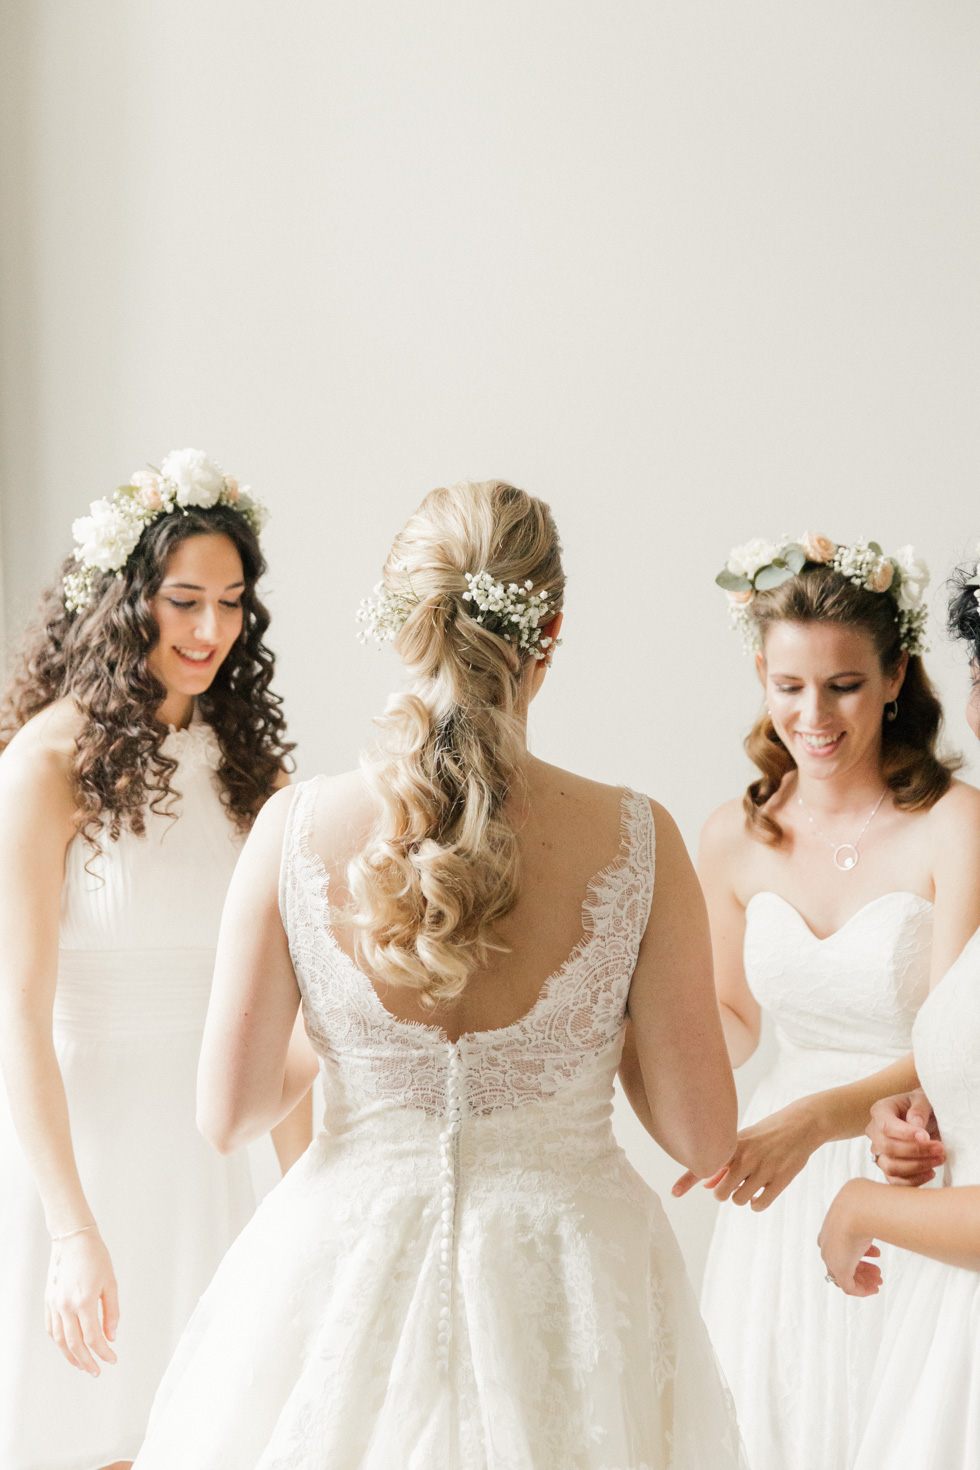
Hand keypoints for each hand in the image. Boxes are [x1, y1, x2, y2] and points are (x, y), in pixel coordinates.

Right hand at [45, 1230, 118, 1375]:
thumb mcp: (110, 1283)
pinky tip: (68, 1347)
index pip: (93, 1338)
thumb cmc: (95, 1257)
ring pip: (60, 1340)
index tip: (112, 1359)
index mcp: (84, 1301)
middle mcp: (66, 1306)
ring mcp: (54, 1304)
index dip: (103, 1352)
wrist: (73, 1239)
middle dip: (87, 1361)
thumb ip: (111, 1312)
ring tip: (82, 1365)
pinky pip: (52, 1328)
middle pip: (75, 1345)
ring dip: (71, 1356)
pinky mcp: (49, 1301)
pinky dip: (59, 1342)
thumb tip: (111, 1336)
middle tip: (97, 1371)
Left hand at [672, 1098, 824, 1210]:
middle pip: (721, 1193)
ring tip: (751, 1184)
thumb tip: (705, 1184)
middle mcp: (746, 1157)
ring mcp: (763, 1169)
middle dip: (725, 1192)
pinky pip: (759, 1205)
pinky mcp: (781, 1180)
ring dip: (742, 1197)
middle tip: (735, 1182)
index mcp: (734, 1145)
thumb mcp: (744, 1140)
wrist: (801, 1125)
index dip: (687, 1180)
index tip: (673, 1193)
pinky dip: (756, 1203)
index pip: (706, 1164)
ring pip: (739, 1200)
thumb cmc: (768, 1133)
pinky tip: (761, 1192)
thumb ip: (725, 1163)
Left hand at [819, 1178, 882, 1296]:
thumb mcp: (865, 1209)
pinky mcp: (840, 1270)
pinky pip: (849, 1287)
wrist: (855, 1210)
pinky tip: (875, 1288)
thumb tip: (885, 1207)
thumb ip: (870, 1213)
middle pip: (844, 1263)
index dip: (861, 1252)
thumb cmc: (863, 1206)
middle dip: (863, 1268)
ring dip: (865, 1279)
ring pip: (846, 1276)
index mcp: (831, 1229)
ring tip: (879, 1278)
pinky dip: (863, 1290)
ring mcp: (832, 1258)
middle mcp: (828, 1244)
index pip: (842, 1247)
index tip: (877, 1255)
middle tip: (879, 1271)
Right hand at [867, 1089, 943, 1186]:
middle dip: (917, 1151)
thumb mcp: (923, 1099)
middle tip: (940, 1149)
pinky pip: (895, 1181)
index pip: (886, 1126)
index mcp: (880, 1111)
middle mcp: (874, 1132)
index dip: (905, 1134)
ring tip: (939, 1159)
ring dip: (917, 1167)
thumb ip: (919, 1109)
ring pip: (890, 1167)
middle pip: (888, 1148)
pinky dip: (914, 1181)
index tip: (927, 1137)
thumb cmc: (922, 1107)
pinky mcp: (888, 1168)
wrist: (924, 1118)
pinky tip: (931, 1172)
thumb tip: (916, 1125)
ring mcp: (879, 1152)